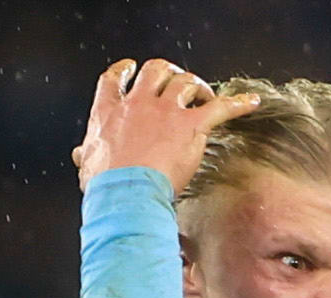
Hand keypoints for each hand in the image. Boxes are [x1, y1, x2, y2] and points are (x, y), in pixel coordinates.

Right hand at [73, 56, 259, 191]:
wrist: (126, 196)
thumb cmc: (107, 187)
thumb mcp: (88, 167)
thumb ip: (87, 154)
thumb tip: (80, 153)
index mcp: (110, 112)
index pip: (114, 79)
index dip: (124, 71)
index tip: (131, 69)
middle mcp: (138, 103)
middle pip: (155, 70)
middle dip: (167, 72)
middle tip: (175, 82)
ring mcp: (165, 111)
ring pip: (185, 81)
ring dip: (197, 86)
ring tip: (204, 96)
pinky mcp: (190, 125)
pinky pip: (220, 107)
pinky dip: (238, 103)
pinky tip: (250, 102)